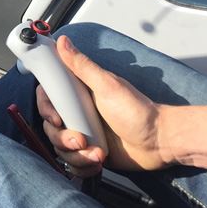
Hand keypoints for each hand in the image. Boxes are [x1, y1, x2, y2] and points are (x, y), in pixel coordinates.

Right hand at [36, 35, 166, 176]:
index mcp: (78, 93)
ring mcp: (83, 133)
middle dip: (63, 138)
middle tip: (81, 140)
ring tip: (97, 154)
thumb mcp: (107, 86)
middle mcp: (77, 112)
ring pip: (60, 147)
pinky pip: (73, 162)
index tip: (56, 118)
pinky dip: (83, 166)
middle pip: (51, 126)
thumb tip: (63, 41)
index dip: (46, 109)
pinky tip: (98, 162)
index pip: (48, 98)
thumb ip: (82, 65)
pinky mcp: (90, 152)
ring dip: (76, 155)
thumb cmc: (138, 111)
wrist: (160, 143)